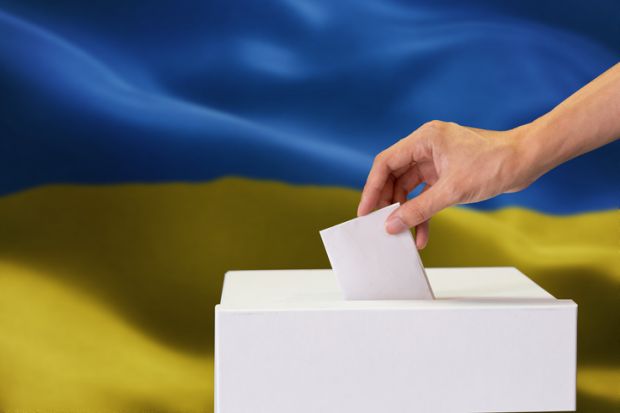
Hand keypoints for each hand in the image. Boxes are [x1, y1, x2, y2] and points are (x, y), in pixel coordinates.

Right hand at [357, 121, 535, 248]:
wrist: (528, 160)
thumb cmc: (495, 163)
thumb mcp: (452, 190)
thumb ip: (419, 209)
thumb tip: (392, 224)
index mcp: (424, 139)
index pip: (386, 163)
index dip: (372, 188)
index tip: (365, 211)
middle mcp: (427, 147)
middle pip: (395, 177)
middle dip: (388, 203)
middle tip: (380, 225)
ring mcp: (437, 160)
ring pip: (410, 189)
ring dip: (407, 212)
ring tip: (402, 234)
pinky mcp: (447, 173)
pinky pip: (427, 195)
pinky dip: (423, 212)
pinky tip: (422, 234)